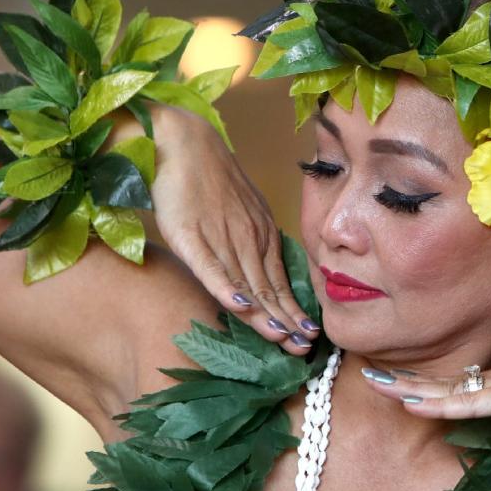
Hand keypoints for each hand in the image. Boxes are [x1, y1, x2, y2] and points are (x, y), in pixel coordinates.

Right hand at [150, 109, 319, 354]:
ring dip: (265, 313)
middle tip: (304, 350)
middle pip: (269, 288)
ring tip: (282, 339)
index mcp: (261, 234)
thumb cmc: (209, 177)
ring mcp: (221, 237)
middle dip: (287, 321)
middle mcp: (248, 238)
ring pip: (246, 282)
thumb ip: (251, 241)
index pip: (280, 281)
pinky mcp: (191, 236)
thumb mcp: (240, 211)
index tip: (309, 336)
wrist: (182, 141)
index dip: (293, 310)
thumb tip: (260, 273)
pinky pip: (211, 266)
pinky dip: (225, 287)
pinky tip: (239, 307)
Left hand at [361, 301, 490, 418]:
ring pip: (441, 389)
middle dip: (403, 380)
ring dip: (404, 387)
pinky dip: (433, 405)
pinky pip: (462, 402)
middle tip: (367, 375)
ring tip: (369, 381)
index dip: (428, 385)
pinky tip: (406, 402)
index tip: (401, 385)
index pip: (458, 385)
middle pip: (439, 382)